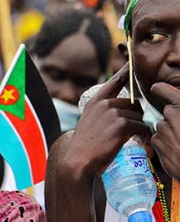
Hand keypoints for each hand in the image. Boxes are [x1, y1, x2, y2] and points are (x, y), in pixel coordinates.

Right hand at [62, 64, 149, 179]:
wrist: (78, 161)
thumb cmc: (86, 146)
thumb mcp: (90, 122)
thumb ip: (104, 113)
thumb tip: (125, 112)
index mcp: (96, 101)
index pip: (116, 80)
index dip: (126, 70)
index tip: (133, 60)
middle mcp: (104, 103)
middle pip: (134, 104)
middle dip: (136, 117)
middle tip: (130, 132)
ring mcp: (113, 113)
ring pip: (139, 117)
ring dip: (138, 129)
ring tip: (129, 141)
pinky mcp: (122, 124)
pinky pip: (142, 127)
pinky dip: (143, 136)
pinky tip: (137, 143)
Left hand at [150, 83, 179, 179]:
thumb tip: (172, 108)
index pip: (162, 89)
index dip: (160, 89)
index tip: (157, 89)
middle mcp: (172, 115)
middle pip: (167, 112)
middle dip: (174, 120)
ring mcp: (164, 129)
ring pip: (162, 126)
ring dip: (169, 132)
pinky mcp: (158, 142)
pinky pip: (157, 139)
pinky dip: (164, 143)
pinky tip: (177, 150)